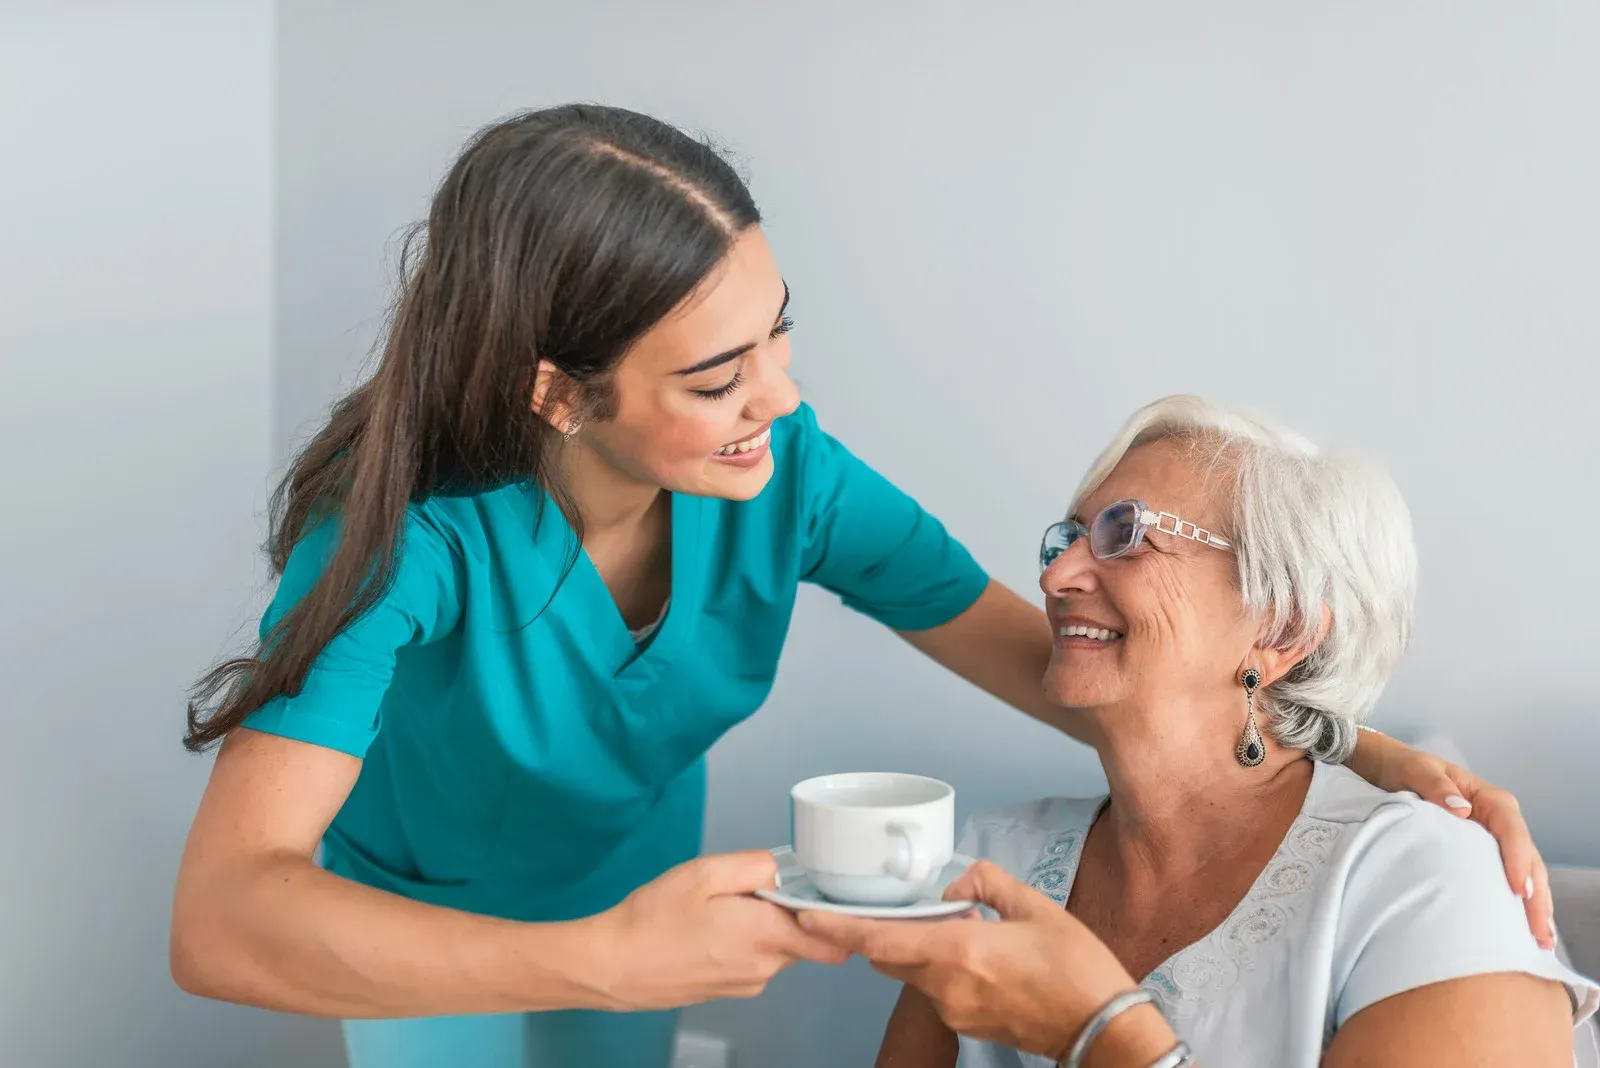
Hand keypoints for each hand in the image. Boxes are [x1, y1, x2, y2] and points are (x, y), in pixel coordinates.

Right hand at [587, 851, 848, 1010]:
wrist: (612, 965)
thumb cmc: (653, 918)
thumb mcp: (704, 872)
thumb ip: (756, 866)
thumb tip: (784, 870)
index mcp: (766, 936)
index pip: (834, 940)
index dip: (833, 915)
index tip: (817, 894)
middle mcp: (764, 968)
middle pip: (805, 939)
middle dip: (789, 914)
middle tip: (750, 892)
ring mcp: (746, 984)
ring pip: (778, 950)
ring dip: (763, 929)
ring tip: (720, 911)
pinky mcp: (728, 991)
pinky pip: (754, 962)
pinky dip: (743, 944)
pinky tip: (708, 931)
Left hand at [798, 861, 1170, 1062]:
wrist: (1104, 1029)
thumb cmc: (1078, 970)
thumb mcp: (1037, 907)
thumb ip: (988, 883)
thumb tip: (958, 882)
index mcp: (958, 951)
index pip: (878, 939)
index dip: (836, 927)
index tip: (805, 915)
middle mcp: (946, 986)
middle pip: (887, 956)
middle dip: (880, 931)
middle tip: (892, 904)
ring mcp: (955, 1011)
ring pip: (912, 972)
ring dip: (919, 947)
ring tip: (961, 926)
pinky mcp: (967, 1025)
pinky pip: (937, 989)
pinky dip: (941, 967)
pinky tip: (978, 953)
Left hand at [1352, 731, 1553, 948]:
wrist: (1395, 772)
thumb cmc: (1409, 770)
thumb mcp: (1417, 770)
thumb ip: (1435, 785)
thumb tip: (1460, 808)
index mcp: (1490, 800)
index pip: (1511, 829)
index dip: (1518, 859)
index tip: (1518, 889)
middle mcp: (1500, 822)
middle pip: (1527, 858)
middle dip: (1537, 895)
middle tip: (1539, 931)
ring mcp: (1496, 841)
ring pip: (1525, 874)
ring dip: (1534, 906)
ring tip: (1540, 941)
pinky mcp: (1486, 856)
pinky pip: (1507, 880)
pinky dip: (1518, 904)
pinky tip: (1522, 931)